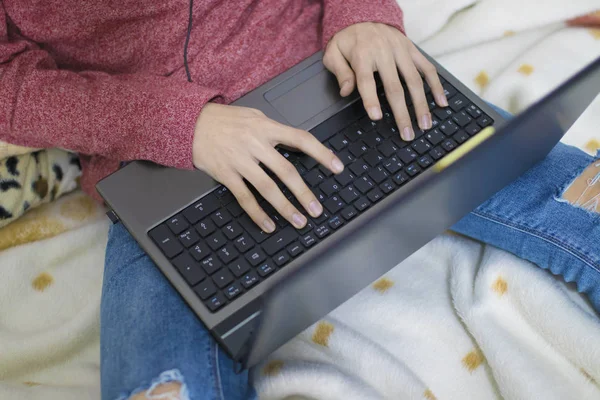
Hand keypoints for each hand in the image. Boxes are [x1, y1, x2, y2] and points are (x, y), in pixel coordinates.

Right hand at [192, 103, 343, 231]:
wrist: (189, 123)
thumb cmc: (222, 120)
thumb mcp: (253, 116)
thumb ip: (273, 130)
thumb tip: (295, 144)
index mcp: (266, 127)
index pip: (301, 139)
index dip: (322, 154)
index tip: (338, 167)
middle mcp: (255, 144)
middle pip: (286, 171)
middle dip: (304, 192)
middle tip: (317, 210)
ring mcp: (240, 160)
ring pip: (267, 188)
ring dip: (285, 207)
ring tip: (299, 221)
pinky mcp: (225, 174)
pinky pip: (245, 197)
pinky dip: (258, 214)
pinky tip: (269, 225)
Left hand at [324, 22, 447, 140]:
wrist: (363, 16)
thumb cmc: (347, 41)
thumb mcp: (333, 53)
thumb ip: (340, 73)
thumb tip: (345, 92)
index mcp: (362, 55)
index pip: (367, 80)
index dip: (371, 100)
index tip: (376, 117)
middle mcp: (384, 52)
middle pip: (395, 86)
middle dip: (402, 113)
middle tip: (407, 134)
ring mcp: (401, 50)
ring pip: (414, 80)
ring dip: (422, 104)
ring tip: (425, 124)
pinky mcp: (412, 49)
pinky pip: (427, 68)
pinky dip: (436, 85)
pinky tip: (441, 102)